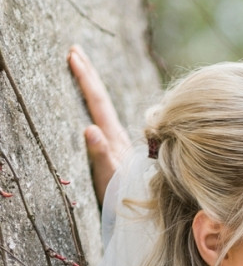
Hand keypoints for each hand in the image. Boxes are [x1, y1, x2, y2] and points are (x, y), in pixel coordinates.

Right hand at [68, 45, 130, 203]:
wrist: (146, 215)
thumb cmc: (125, 200)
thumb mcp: (110, 178)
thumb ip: (101, 155)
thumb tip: (90, 129)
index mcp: (114, 138)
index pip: (98, 102)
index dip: (85, 78)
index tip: (73, 55)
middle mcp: (119, 138)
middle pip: (102, 100)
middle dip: (88, 74)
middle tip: (75, 50)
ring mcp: (121, 145)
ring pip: (106, 109)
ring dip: (93, 88)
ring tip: (84, 71)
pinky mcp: (121, 154)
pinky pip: (108, 121)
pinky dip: (99, 107)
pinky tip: (99, 108)